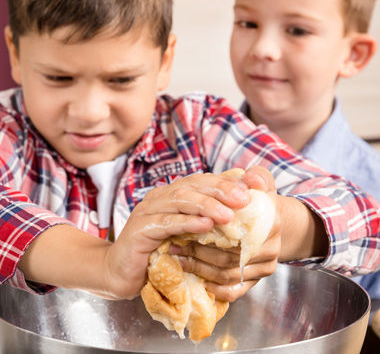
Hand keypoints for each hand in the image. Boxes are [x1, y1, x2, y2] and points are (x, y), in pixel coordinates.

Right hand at [102, 172, 251, 298]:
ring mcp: (148, 210)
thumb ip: (204, 221)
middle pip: (192, 185)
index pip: (201, 181)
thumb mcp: (185, 234)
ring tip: (228, 214)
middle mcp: (159, 197)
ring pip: (180, 200)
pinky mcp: (140, 229)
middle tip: (242, 199)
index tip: (249, 190)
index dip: (225, 183)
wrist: (121, 272)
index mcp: (172, 194)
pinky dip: (187, 222)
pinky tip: (205, 225)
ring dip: (206, 205)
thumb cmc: (159, 252)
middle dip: (220, 190)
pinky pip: (166, 222)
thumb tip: (236, 215)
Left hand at [168, 166, 280, 301]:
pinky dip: (211, 286)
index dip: (210, 228)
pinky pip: (231, 291)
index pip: (238, 229)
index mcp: (272, 221)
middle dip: (198, 249)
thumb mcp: (260, 182)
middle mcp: (271, 248)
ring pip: (226, 274)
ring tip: (178, 255)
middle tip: (174, 242)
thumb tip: (251, 179)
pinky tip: (194, 274)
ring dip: (199, 266)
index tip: (187, 224)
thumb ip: (257, 177)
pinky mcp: (255, 282)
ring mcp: (264, 268)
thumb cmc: (258, 200)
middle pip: (229, 254)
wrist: (269, 222)